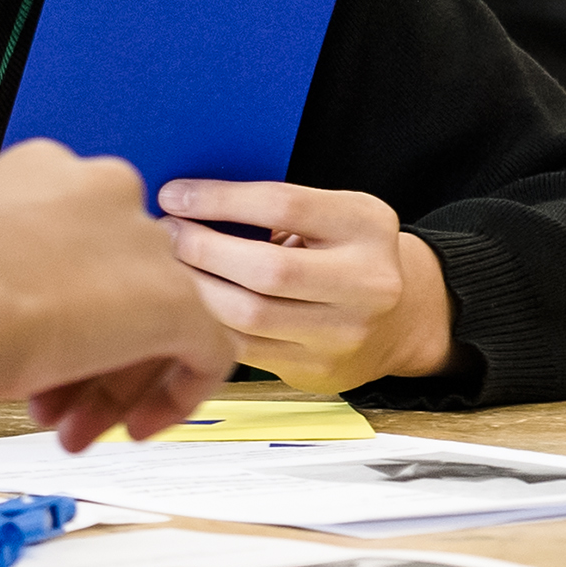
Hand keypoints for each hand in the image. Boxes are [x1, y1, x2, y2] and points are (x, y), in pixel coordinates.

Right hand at [0, 141, 237, 448]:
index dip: (60, 307)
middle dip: (87, 353)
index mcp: (46, 169)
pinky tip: (129, 426)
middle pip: (120, 283)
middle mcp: (104, 191)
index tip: (36, 349)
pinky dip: (174, 394)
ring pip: (157, 321)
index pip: (80, 243)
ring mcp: (144, 243)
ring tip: (69, 427)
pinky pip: (207, 351)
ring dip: (113, 383)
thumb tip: (1, 297)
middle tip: (51, 401)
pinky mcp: (174, 298)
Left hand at [158, 179, 456, 393]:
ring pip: (250, 316)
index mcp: (367, 226)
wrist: (400, 318)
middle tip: (165, 236)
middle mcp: (367, 282)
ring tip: (169, 270)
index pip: (283, 205)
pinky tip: (187, 306)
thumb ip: (277, 207)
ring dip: (196, 291)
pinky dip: (207, 326)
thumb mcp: (332, 215)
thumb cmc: (346, 254)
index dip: (219, 199)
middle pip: (267, 269)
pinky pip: (245, 350)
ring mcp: (346, 333)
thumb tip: (186, 199)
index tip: (174, 196)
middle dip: (201, 250)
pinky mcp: (319, 370)